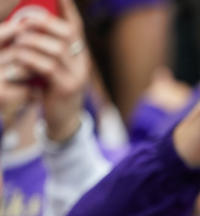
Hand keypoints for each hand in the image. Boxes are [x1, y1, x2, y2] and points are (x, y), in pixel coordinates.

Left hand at [0, 0, 89, 140]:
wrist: (63, 121)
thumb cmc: (51, 91)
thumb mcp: (53, 68)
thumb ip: (47, 50)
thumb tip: (29, 25)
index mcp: (79, 55)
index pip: (75, 27)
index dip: (67, 9)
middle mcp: (82, 63)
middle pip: (68, 34)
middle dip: (43, 23)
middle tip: (23, 22)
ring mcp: (77, 76)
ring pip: (55, 49)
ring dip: (32, 42)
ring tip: (17, 42)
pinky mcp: (67, 88)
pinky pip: (48, 67)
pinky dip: (30, 59)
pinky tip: (19, 58)